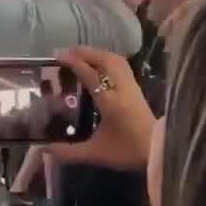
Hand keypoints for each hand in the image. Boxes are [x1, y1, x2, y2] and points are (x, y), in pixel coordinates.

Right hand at [48, 47, 154, 171]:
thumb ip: (70, 152)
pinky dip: (108, 59)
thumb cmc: (128, 151)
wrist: (159, 152)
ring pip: (115, 60)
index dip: (73, 62)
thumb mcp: (96, 153)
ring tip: (82, 55)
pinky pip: (122, 66)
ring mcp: (132, 86)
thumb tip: (46, 150)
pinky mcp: (137, 89)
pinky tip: (101, 65)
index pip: (90, 74)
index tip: (58, 55)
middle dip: (85, 52)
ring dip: (98, 53)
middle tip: (67, 52)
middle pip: (104, 60)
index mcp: (109, 101)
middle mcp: (121, 88)